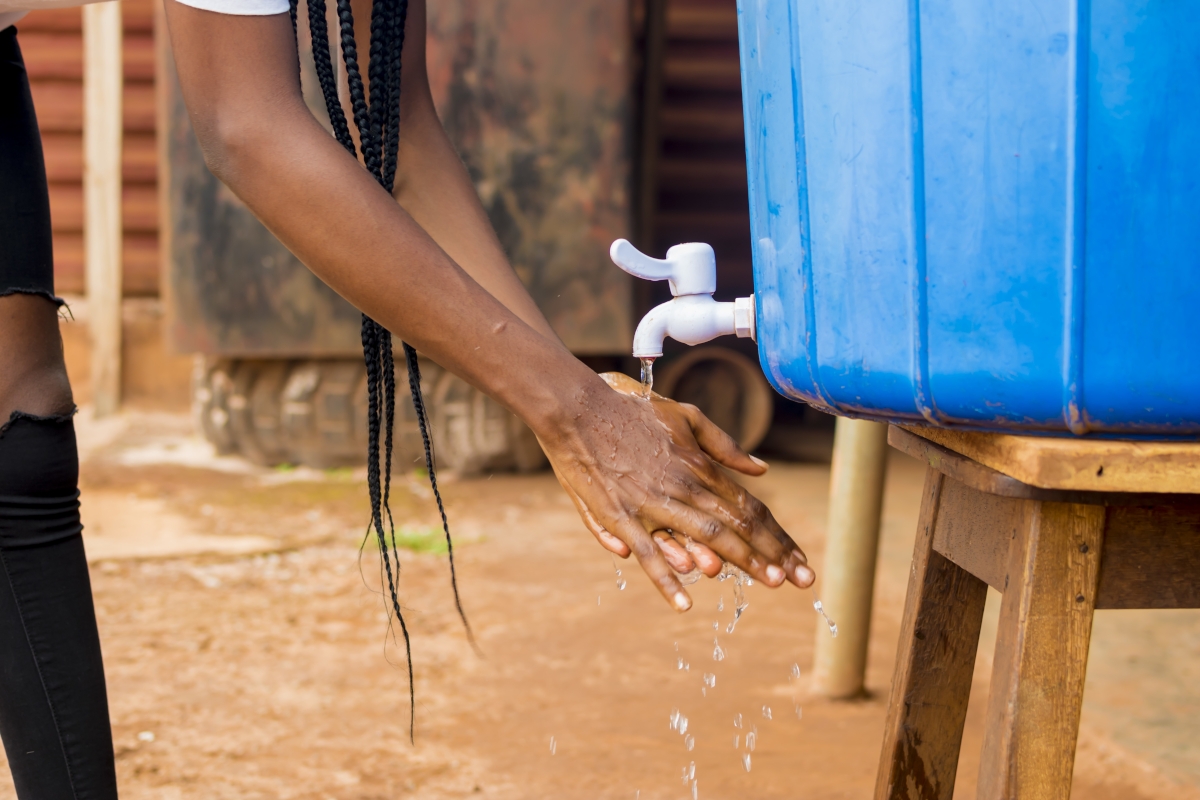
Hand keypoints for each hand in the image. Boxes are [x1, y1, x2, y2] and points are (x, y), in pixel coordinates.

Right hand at [537, 371, 814, 611]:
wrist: (577, 406)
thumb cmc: (630, 408)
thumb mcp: (685, 416)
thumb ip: (724, 445)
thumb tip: (761, 470)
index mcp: (699, 466)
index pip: (749, 507)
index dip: (776, 536)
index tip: (799, 560)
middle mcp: (684, 486)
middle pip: (738, 526)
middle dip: (772, 554)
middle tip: (801, 581)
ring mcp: (652, 503)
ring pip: (705, 538)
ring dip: (740, 561)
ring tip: (768, 584)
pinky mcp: (621, 516)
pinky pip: (648, 553)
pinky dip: (666, 579)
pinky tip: (685, 604)